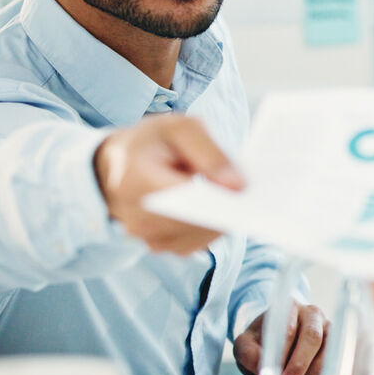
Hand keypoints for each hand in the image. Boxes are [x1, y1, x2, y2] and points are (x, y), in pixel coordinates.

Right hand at [93, 114, 241, 253]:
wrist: (118, 165)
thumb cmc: (152, 142)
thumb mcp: (180, 129)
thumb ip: (210, 153)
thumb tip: (238, 186)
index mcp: (136, 180)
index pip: (183, 197)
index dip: (217, 199)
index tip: (245, 194)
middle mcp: (137, 216)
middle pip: (195, 223)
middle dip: (227, 210)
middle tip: (255, 197)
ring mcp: (146, 236)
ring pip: (199, 237)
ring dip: (222, 221)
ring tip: (238, 200)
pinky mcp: (158, 246)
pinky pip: (196, 243)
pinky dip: (213, 228)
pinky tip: (224, 210)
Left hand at [234, 304, 328, 374]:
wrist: (274, 338)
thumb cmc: (262, 340)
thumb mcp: (245, 344)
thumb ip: (249, 354)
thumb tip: (263, 370)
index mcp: (288, 306)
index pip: (288, 328)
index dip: (284, 352)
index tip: (276, 374)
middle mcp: (311, 314)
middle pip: (312, 337)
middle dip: (300, 364)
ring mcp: (327, 327)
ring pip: (328, 349)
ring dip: (314, 371)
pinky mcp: (337, 343)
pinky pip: (338, 358)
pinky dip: (327, 372)